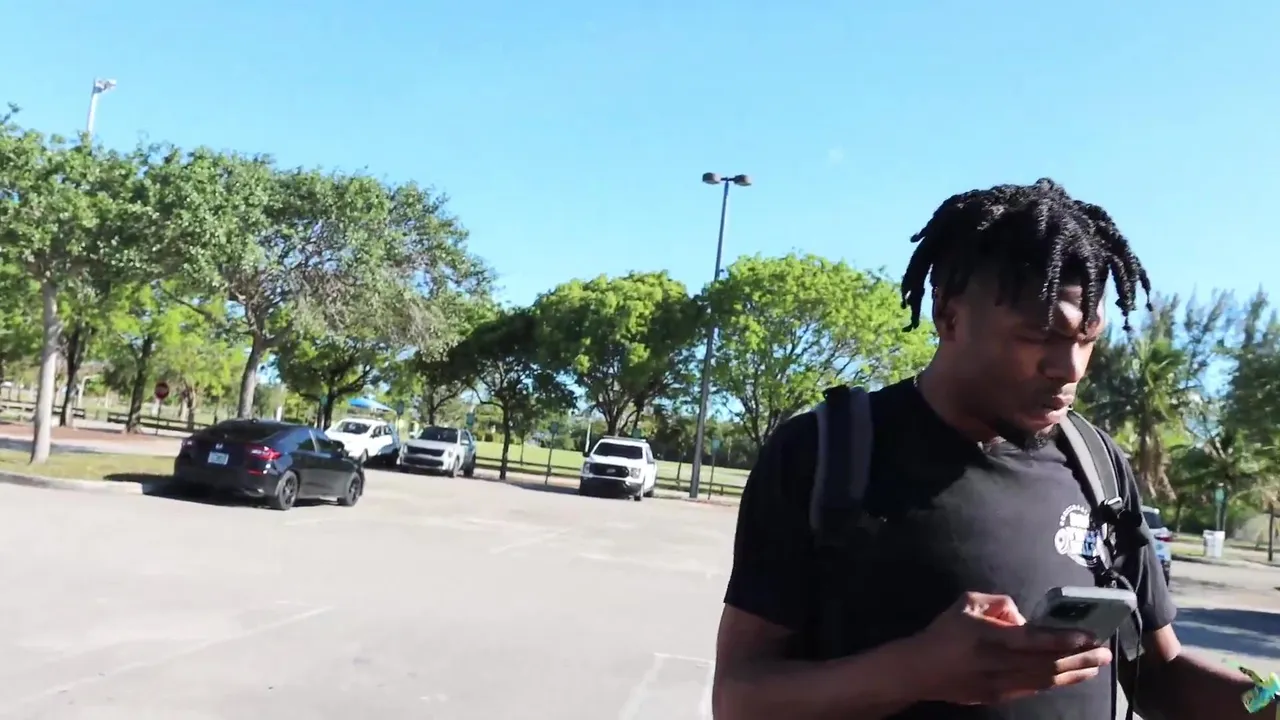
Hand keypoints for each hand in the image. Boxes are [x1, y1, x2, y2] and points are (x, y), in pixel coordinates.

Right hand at [909, 592, 1113, 705]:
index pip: (1032, 640)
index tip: (1087, 636)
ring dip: (1073, 674)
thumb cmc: (942, 632)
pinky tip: (1069, 676)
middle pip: (1046, 664)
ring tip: (1095, 667)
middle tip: (1104, 652)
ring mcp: (999, 685)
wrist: (919, 671)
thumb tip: (1024, 616)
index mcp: (987, 637)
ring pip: (1044, 681)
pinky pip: (1033, 689)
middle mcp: (996, 663)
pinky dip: (1054, 682)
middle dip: (1079, 658)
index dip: (1062, 639)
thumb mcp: (966, 603)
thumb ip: (999, 603)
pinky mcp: (998, 697)